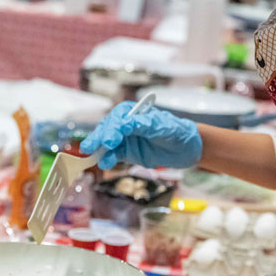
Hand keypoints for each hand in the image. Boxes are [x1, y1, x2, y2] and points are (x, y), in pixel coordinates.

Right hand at [79, 101, 201, 169]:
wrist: (184, 149)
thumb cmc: (175, 131)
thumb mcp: (163, 127)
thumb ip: (145, 125)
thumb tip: (127, 124)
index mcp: (132, 112)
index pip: (118, 118)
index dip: (112, 128)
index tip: (111, 139)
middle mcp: (124, 124)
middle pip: (107, 129)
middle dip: (100, 138)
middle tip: (91, 147)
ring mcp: (123, 139)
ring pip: (106, 143)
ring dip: (100, 150)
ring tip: (95, 158)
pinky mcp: (125, 153)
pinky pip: (113, 155)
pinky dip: (108, 159)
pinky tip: (106, 163)